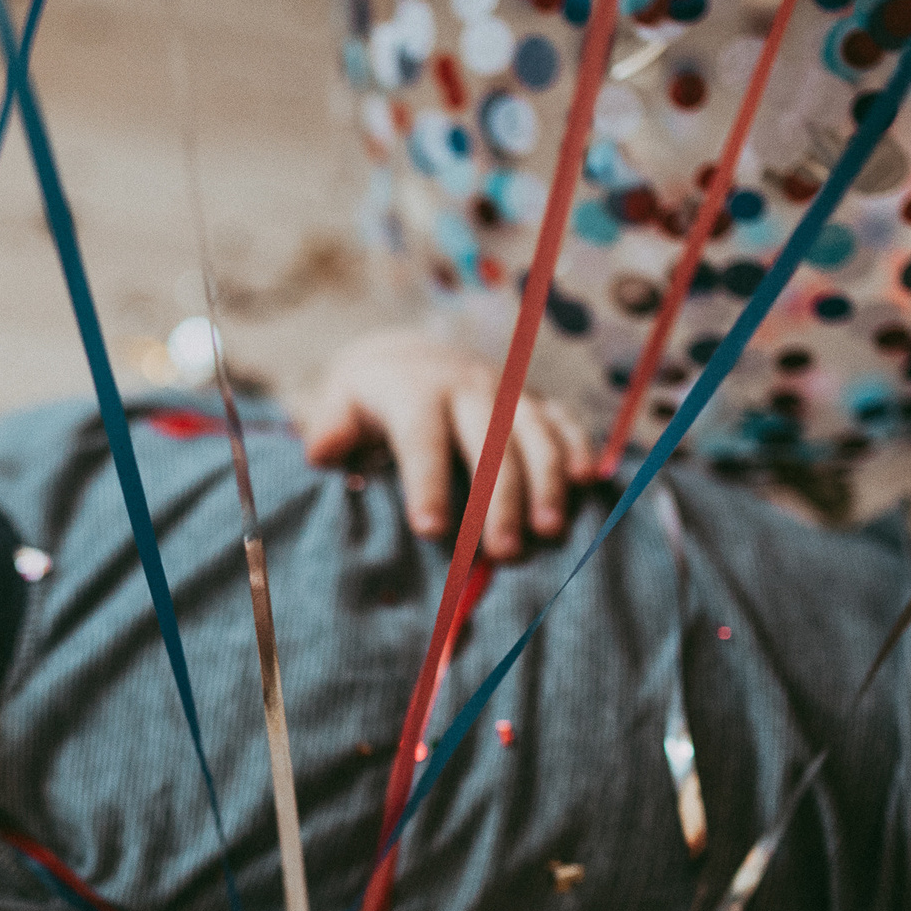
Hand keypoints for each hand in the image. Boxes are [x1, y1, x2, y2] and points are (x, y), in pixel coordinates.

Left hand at [303, 326, 594, 556]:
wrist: (409, 358)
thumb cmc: (369, 401)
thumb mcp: (339, 405)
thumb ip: (330, 428)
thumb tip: (325, 451)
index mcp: (414, 390)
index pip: (422, 436)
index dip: (427, 482)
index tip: (430, 530)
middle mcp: (466, 387)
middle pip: (488, 441)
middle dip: (499, 498)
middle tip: (504, 552)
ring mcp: (506, 393)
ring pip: (533, 433)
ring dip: (545, 482)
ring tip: (550, 531)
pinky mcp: (534, 403)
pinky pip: (563, 420)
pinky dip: (577, 447)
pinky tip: (585, 483)